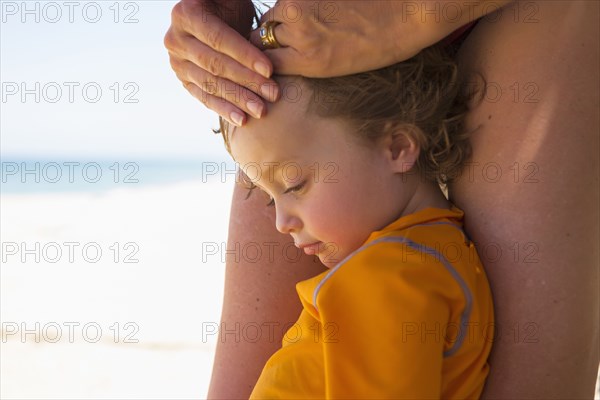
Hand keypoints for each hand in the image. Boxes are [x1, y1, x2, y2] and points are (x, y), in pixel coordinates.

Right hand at [164, 0, 278, 126]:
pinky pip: (204, 97)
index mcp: (185, 14)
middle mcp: (175, 40)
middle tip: (273, 93)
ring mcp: (177, 63)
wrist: (211, 16)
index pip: (219, 39)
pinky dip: (224, 110)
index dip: (244, 55)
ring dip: (238, 99)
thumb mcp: (232, 2)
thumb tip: (262, 34)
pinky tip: (242, 120)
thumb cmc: (228, 6)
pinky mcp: (184, 80)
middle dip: (247, 81)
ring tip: (261, 110)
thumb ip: (238, 16)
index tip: (269, 70)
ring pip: (211, 84)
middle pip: (215, 65)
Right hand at [249, 0, 510, 76]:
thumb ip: (309, 61)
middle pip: (265, 36)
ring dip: (281, 17)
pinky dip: (295, 5)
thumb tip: (287, 55)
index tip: (270, 58)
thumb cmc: (384, 45)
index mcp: (310, 63)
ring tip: (304, 21)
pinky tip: (316, 9)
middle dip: (272, 37)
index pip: (267, 63)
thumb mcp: (341, 67)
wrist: (410, 12)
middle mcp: (301, 36)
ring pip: (274, 13)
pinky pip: (290, 0)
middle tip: (287, 37)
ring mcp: (302, 8)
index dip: (266, 61)